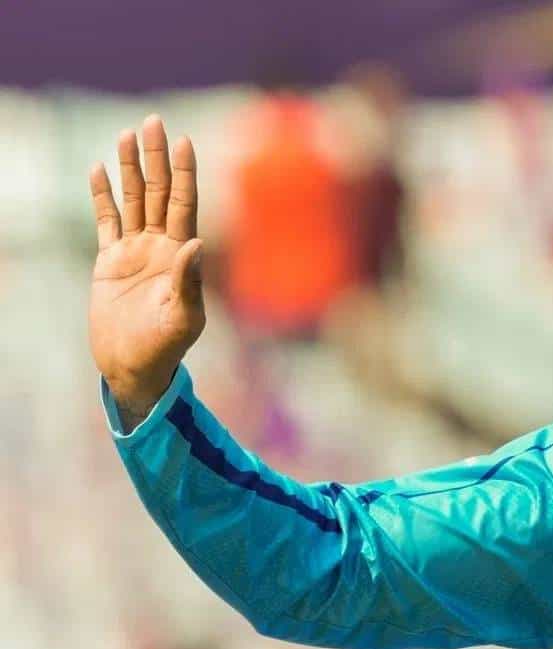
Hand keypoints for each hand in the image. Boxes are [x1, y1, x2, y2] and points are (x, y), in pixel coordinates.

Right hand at [89, 115, 204, 419]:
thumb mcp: (183, 316)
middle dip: (156, 157)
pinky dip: (102, 196)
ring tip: (127, 134)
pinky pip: (105, 221)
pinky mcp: (109, 261)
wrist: (134, 366)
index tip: (184, 142)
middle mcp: (160, 246)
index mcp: (182, 255)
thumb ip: (188, 280)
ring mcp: (134, 251)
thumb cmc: (165, 347)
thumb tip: (196, 242)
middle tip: (153, 121)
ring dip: (130, 168)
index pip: (185, 204)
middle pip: (159, 192)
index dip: (184, 173)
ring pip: (133, 200)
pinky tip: (99, 170)